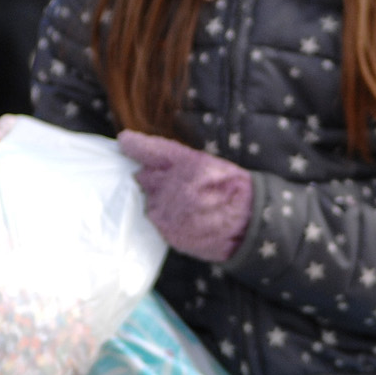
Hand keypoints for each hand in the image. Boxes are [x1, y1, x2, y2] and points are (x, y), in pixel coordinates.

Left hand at [117, 130, 252, 263]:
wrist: (249, 225)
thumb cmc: (234, 189)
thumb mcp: (208, 162)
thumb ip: (176, 160)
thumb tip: (148, 158)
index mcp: (181, 163)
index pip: (145, 149)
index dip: (133, 145)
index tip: (126, 142)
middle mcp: (168, 186)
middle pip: (143, 176)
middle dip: (153, 178)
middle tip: (173, 182)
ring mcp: (165, 212)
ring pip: (149, 200)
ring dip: (159, 199)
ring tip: (183, 201)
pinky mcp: (167, 232)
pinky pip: (158, 220)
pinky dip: (167, 217)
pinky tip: (186, 215)